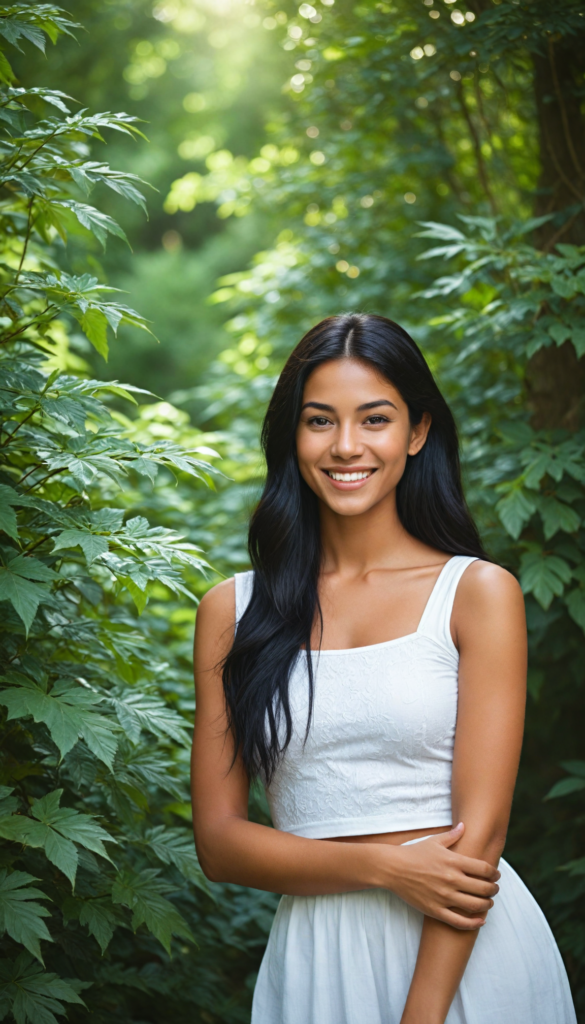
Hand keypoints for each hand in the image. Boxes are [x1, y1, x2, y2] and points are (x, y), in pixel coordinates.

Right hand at [380, 823, 499, 929]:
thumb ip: (452, 835)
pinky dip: (474, 923)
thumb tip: (464, 826)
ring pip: (475, 906)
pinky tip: (480, 920)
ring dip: (487, 904)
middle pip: (484, 888)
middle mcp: (451, 879)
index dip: (494, 873)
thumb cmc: (414, 853)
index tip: (496, 875)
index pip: (484, 869)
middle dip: (494, 889)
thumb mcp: (434, 841)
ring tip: (488, 902)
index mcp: (453, 861)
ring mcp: (444, 896)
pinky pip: (459, 922)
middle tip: (495, 888)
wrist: (393, 868)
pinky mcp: (436, 910)